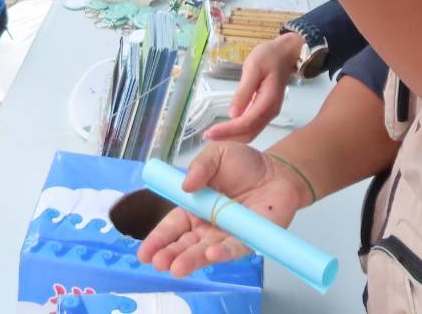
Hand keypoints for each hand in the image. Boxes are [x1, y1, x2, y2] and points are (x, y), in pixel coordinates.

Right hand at [137, 142, 310, 277]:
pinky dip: (222, 254)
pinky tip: (210, 255)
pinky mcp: (248, 240)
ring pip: (205, 252)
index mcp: (194, 208)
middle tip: (159, 263)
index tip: (144, 253)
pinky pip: (233, 249)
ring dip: (191, 260)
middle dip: (171, 255)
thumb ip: (200, 166)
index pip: (173, 226)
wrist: (277, 171)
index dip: (158, 239)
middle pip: (186, 244)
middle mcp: (207, 226)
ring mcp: (226, 235)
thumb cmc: (244, 164)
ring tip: (177, 268)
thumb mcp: (217, 154)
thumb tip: (186, 185)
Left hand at [204, 31, 302, 142]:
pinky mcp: (266, 110)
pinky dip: (239, 130)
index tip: (209, 133)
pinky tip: (227, 128)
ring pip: (251, 132)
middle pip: (248, 132)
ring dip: (233, 136)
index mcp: (268, 102)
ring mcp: (269, 113)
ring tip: (213, 135)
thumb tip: (232, 114)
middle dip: (228, 137)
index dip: (227, 130)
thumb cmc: (269, 57)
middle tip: (206, 137)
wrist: (286, 53)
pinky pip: (252, 126)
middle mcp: (270, 112)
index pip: (245, 123)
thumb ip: (244, 91)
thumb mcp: (253, 68)